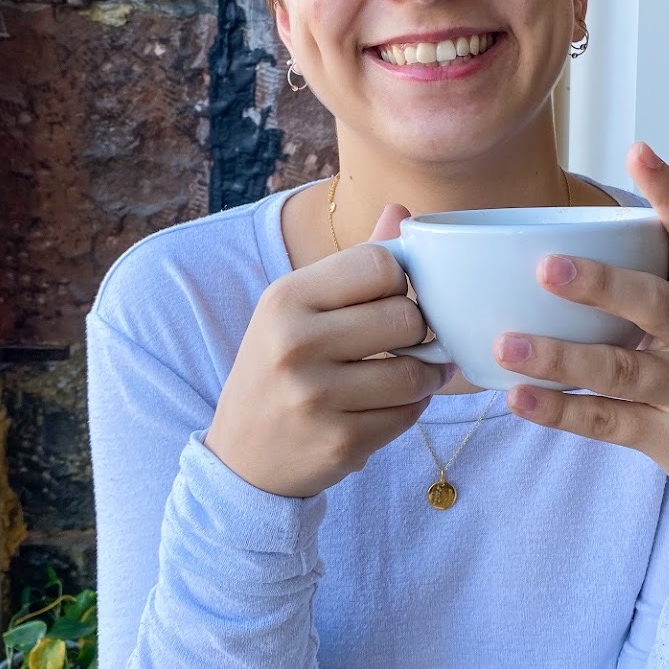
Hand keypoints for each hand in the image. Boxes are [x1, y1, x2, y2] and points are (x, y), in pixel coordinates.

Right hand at [205, 202, 450, 497]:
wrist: (242, 456)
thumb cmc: (280, 368)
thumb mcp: (299, 308)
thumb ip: (356, 263)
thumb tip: (402, 211)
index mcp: (286, 298)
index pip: (380, 264)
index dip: (400, 281)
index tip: (392, 298)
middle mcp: (295, 344)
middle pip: (406, 317)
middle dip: (419, 330)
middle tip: (409, 340)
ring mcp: (316, 397)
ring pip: (415, 372)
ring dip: (426, 374)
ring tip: (413, 372)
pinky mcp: (340, 442)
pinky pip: (408, 415)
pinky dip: (410, 409)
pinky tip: (390, 405)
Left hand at [495, 143, 668, 495]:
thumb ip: (644, 277)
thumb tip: (552, 239)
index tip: (638, 151)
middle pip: (657, 305)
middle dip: (602, 285)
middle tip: (547, 268)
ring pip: (621, 370)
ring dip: (560, 357)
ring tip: (507, 344)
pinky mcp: (668, 437)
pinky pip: (607, 422)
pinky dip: (560, 411)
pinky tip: (519, 398)